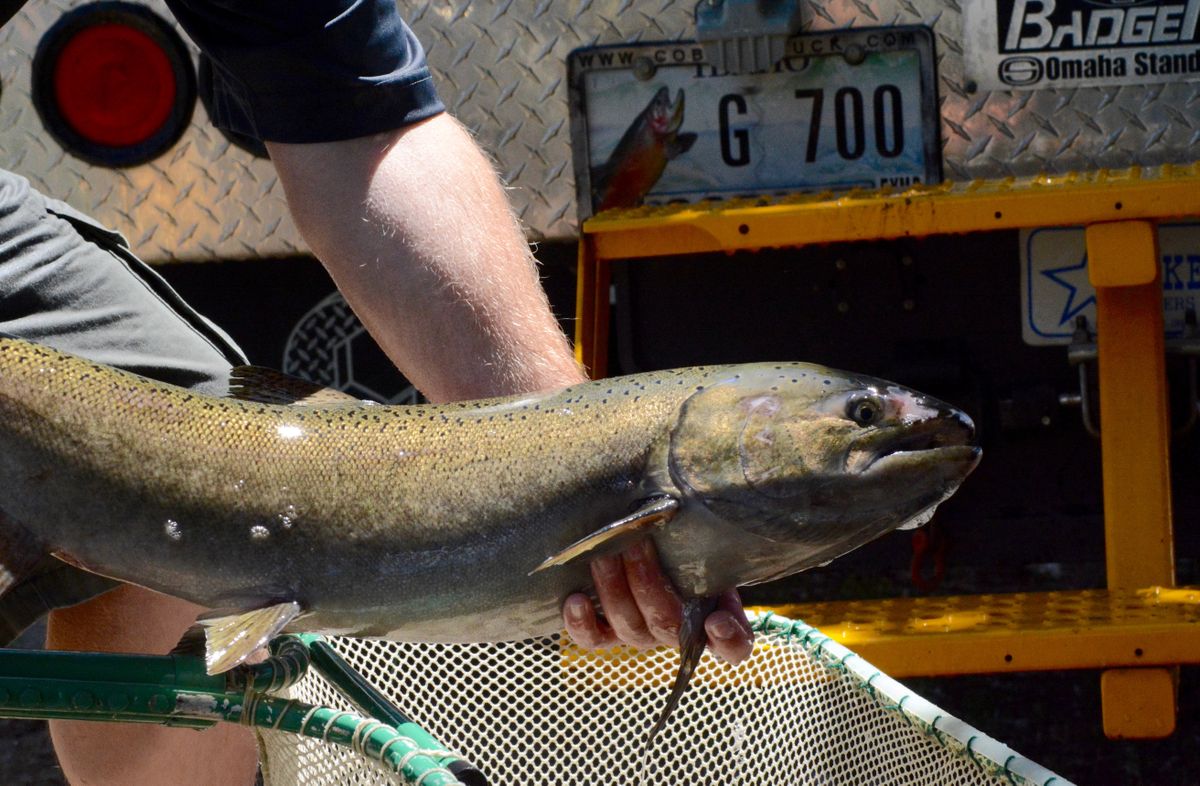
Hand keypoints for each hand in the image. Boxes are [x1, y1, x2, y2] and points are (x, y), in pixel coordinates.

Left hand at [561, 539, 753, 663]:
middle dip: (648, 582)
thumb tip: (694, 506)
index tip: (717, 620)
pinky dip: (582, 623)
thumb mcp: (709, 540)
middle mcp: (679, 634)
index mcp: (718, 617)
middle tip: (636, 544)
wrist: (656, 545)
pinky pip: (594, 639)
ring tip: (604, 556)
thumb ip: (711, 538)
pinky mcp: (609, 633)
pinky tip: (575, 599)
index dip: (729, 639)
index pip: (735, 645)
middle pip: (666, 623)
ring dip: (614, 590)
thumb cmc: (687, 542)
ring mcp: (643, 636)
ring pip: (628, 626)